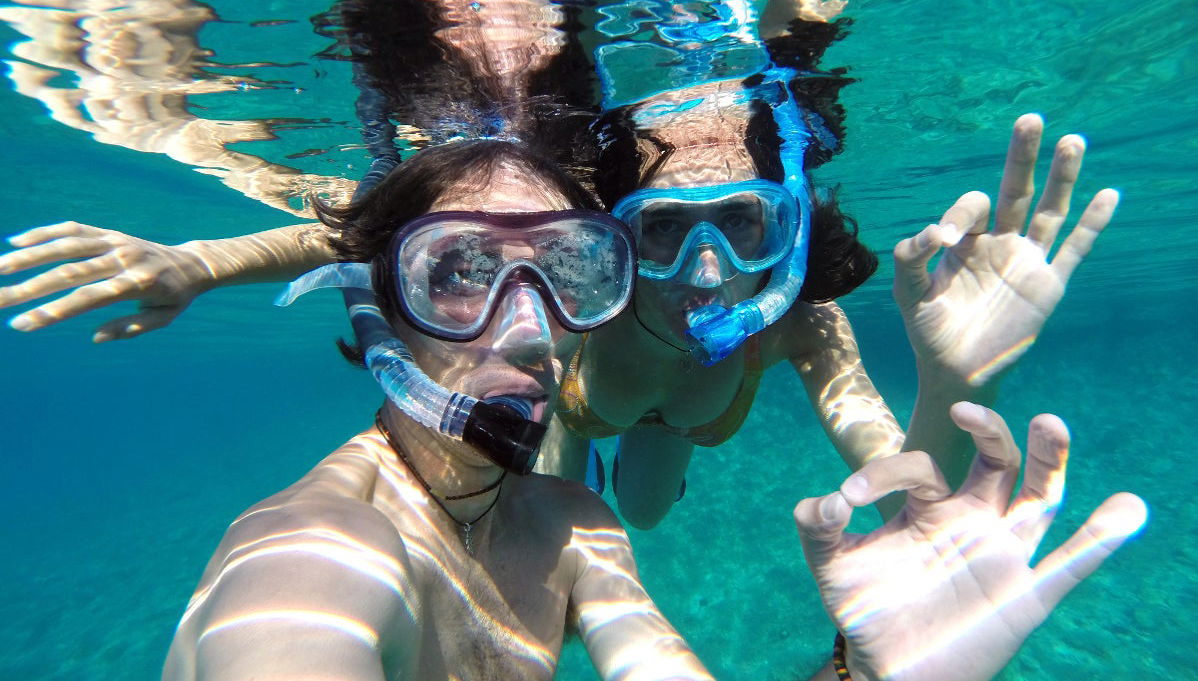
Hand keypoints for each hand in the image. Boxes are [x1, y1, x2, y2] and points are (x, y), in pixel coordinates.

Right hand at [0, 221, 213, 340]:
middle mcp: (123, 259)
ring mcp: (114, 242)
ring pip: (65, 246)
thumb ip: (131, 328)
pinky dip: (44, 233)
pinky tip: (15, 242)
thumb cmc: (176, 297)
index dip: (53, 311)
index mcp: (137, 284)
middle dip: (28, 289)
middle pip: (68, 273)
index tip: (21, 324)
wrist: (192, 262)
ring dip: (27, 257)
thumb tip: (95, 337)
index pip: (87, 298)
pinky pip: (72, 229)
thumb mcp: (164, 318)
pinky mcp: (108, 232)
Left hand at [794, 403, 1145, 680]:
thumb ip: (818, 527)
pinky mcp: (1025, 596)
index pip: (920, 468)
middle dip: (989, 430)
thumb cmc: (866, 609)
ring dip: (1050, 459)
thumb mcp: (832, 564)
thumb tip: (828, 500)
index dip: (884, 473)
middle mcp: (973, 521)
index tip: (848, 496)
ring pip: (1040, 497)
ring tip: (1050, 422)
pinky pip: (1070, 564)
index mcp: (930, 507)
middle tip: (965, 409)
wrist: (889, 668)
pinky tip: (1127, 510)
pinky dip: (1100, 538)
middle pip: (999, 461)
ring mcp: (1003, 555)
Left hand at [893, 113, 1118, 385]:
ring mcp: (1027, 262)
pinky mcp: (1048, 286)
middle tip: (1029, 119)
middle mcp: (999, 244)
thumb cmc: (928, 331)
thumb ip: (910, 258)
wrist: (954, 371)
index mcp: (966, 242)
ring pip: (1049, 211)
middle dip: (1022, 157)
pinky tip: (1109, 194)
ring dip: (1062, 178)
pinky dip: (1093, 225)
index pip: (972, 207)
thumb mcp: (908, 293)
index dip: (961, 214)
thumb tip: (934, 232)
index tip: (946, 238)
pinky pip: (1075, 250)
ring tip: (1072, 141)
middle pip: (1016, 190)